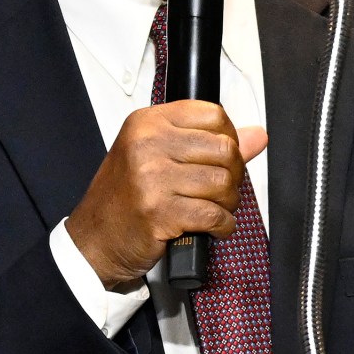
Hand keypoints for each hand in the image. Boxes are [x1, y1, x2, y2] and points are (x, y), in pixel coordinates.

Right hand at [66, 101, 268, 290]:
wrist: (95, 239)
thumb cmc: (125, 198)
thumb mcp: (158, 157)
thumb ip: (209, 144)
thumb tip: (258, 135)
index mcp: (148, 123)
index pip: (213, 114)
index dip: (229, 139)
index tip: (220, 158)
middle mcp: (148, 144)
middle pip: (224, 149)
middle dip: (233, 175)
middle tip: (220, 190)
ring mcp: (152, 178)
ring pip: (223, 183)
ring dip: (228, 203)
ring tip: (213, 208)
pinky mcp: (159, 212)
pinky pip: (214, 215)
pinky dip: (222, 226)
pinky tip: (212, 228)